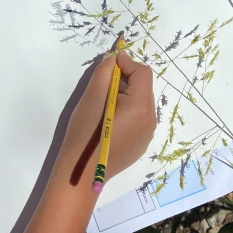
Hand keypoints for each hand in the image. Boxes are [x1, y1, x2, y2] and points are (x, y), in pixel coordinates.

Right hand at [60, 52, 156, 182]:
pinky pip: (137, 120)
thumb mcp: (92, 96)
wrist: (82, 172)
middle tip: (102, 84)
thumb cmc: (85, 132)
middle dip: (125, 80)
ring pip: (139, 104)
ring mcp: (147, 136)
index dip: (126, 63)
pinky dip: (125, 113)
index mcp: (142, 107)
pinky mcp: (139, 146)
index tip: (110, 63)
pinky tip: (107, 122)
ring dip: (124, 96)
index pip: (143, 73)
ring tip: (103, 104)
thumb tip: (114, 60)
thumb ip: (104, 72)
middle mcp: (150, 120)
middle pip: (142, 88)